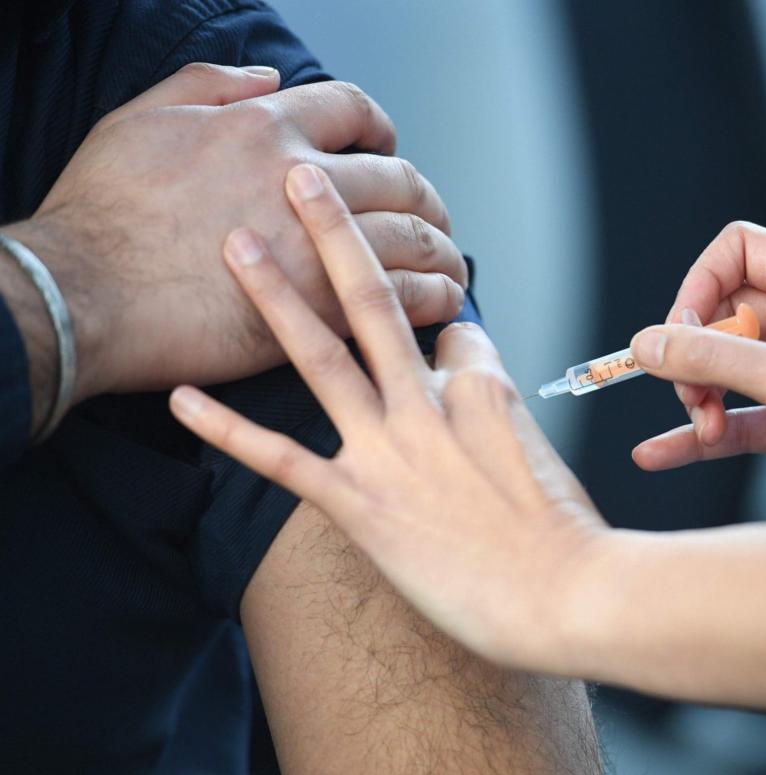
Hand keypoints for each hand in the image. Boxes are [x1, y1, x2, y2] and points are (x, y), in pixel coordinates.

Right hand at [1, 62, 464, 415]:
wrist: (85, 294)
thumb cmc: (102, 213)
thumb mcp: (141, 120)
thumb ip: (208, 85)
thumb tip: (268, 76)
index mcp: (264, 128)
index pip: (352, 109)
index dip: (379, 127)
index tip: (386, 148)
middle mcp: (303, 181)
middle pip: (401, 180)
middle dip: (426, 197)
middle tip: (432, 216)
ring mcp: (318, 246)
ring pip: (415, 238)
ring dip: (442, 250)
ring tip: (450, 263)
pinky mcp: (323, 307)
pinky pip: (407, 296)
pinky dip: (436, 297)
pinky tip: (442, 302)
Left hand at [169, 165, 604, 668]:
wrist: (566, 592)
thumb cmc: (564, 532)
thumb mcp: (544, 452)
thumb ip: (499, 411)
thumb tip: (471, 380)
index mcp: (483, 387)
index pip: (447, 330)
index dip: (431, 319)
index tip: (423, 323)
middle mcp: (430, 403)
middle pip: (377, 299)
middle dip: (335, 229)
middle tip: (301, 177)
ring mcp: (391, 449)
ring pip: (323, 355)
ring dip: (276, 294)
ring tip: (236, 243)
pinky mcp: (359, 503)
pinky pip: (281, 457)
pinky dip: (227, 428)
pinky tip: (185, 399)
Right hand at [630, 222, 765, 507]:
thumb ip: (715, 358)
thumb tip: (647, 344)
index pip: (741, 251)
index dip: (700, 285)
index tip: (680, 333)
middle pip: (724, 314)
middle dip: (697, 353)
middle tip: (690, 389)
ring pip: (727, 367)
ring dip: (699, 395)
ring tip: (699, 423)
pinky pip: (736, 416)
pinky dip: (701, 434)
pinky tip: (661, 453)